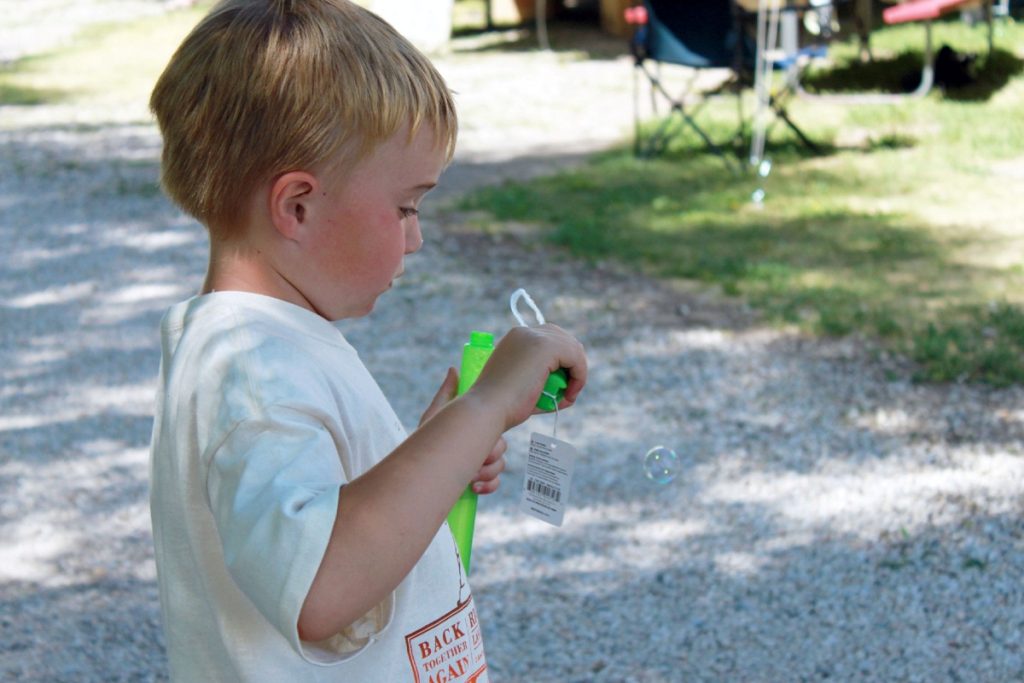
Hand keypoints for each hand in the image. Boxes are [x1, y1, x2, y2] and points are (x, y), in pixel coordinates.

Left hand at [420, 367, 506, 494]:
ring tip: (467, 474)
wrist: (415, 474)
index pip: (495, 425)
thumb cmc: (424, 443)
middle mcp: (479, 446)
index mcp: (473, 429)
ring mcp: (480, 466)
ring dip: (484, 471)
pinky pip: (495, 484)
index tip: (486, 436)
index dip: (494, 431)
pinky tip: (473, 487)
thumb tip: (454, 369)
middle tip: (471, 458)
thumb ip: (446, 394)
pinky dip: (487, 486)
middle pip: (501, 446)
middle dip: (488, 454)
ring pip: (499, 465)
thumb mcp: (435, 417)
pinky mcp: (478, 484)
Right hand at [469, 323, 586, 429]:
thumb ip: (544, 381)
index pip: (550, 340)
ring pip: (572, 347)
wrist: (487, 409)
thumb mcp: (524, 386)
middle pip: (564, 339)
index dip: (561, 362)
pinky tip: (569, 394)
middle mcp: (525, 332)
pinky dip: (579, 376)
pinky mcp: (545, 346)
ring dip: (577, 372)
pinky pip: (576, 356)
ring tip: (567, 395)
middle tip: (568, 390)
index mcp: (516, 338)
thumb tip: (568, 388)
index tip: (560, 387)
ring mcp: (534, 336)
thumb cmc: (502, 406)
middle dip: (571, 363)